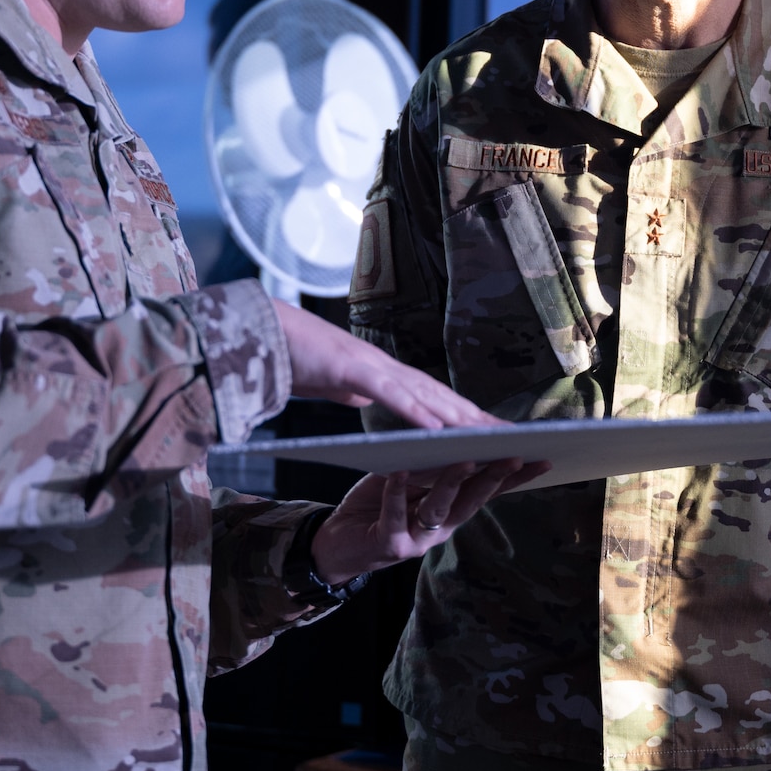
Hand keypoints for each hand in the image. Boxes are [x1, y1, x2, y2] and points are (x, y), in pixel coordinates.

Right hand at [272, 299, 497, 428]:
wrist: (259, 333)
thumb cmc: (295, 357)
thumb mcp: (332, 383)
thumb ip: (352, 391)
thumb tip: (364, 400)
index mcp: (384, 374)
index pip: (434, 398)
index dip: (465, 415)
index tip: (493, 432)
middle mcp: (386, 367)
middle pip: (441, 396)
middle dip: (477, 419)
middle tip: (512, 437)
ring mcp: (371, 366)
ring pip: (424, 395)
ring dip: (458, 417)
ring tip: (488, 436)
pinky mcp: (350, 368)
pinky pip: (389, 393)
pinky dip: (414, 410)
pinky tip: (436, 427)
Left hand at [310, 457, 550, 586]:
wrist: (338, 542)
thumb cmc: (377, 506)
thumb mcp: (410, 481)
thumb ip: (433, 469)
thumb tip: (458, 437)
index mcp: (451, 510)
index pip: (489, 492)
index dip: (516, 479)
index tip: (541, 459)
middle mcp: (441, 528)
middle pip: (472, 501)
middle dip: (494, 478)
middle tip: (513, 457)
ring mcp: (418, 539)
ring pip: (441, 510)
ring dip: (453, 484)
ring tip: (464, 460)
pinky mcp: (390, 544)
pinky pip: (395, 516)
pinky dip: (397, 493)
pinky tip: (399, 473)